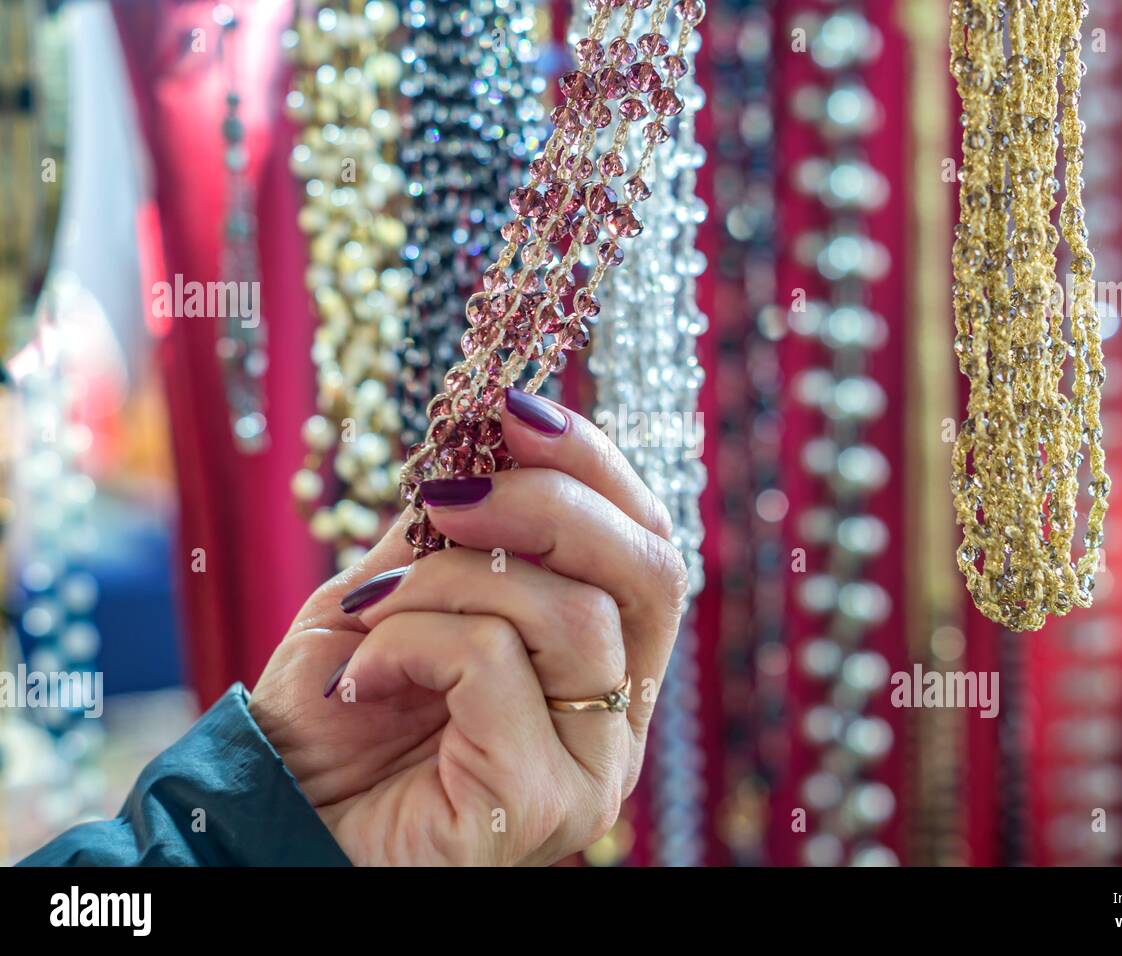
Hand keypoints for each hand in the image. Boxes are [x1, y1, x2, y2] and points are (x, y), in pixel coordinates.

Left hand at [248, 389, 688, 864]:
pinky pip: (493, 661)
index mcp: (604, 661)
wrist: (274, 826)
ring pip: (570, 610)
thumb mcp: (394, 594)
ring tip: (373, 615)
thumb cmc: (336, 718)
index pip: (648, 546)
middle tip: (450, 494)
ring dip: (447, 581)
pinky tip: (359, 683)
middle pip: (650, 569)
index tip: (512, 411)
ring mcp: (593, 766)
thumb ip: (452, 530)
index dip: (594, 467)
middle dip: (550, 501)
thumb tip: (483, 434)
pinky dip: (408, 641)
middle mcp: (621, 715)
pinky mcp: (543, 802)